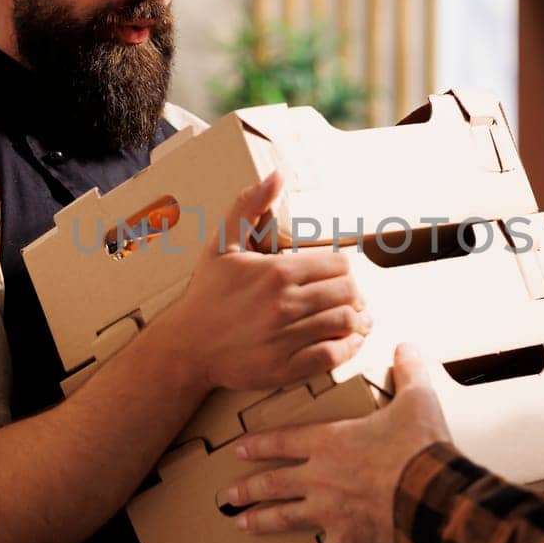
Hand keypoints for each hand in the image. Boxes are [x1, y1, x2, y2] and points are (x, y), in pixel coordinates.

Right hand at [177, 172, 371, 393]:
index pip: (339, 265)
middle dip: (354, 294)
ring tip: (357, 320)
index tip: (337, 276)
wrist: (186, 346)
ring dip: (357, 321)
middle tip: (350, 299)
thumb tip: (276, 175)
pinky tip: (347, 343)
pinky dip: (347, 349)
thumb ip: (250, 206)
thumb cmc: (208, 294)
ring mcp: (285, 337)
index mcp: (277, 271)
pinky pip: (332, 356)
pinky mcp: (285, 367)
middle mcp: (285, 304)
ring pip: (345, 323)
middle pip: (348, 293)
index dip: (343, 269)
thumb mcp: (223, 244)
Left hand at [226, 344, 449, 542]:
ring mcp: (329, 511)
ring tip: (242, 525)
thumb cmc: (420, 447)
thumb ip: (409, 371)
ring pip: (285, 518)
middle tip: (226, 495)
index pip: (283, 440)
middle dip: (247, 488)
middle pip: (273, 482)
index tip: (238, 448)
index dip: (259, 444)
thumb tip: (408, 347)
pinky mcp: (348, 540)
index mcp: (330, 441)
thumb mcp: (417, 399)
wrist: (431, 494)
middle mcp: (320, 477)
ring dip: (262, 521)